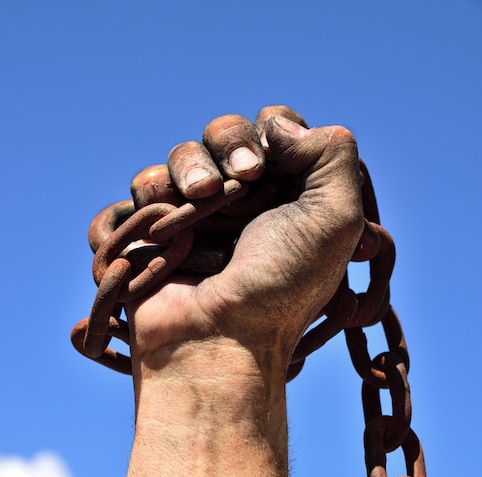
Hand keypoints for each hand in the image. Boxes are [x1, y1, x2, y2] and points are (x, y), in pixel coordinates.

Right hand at [127, 105, 363, 375]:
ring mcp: (198, 217)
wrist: (218, 338)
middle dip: (228, 143)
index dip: (269, 134)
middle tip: (238, 181)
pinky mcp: (156, 232)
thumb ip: (331, 152)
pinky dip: (152, 194)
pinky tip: (163, 222)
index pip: (275, 128)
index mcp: (288, 196)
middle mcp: (244, 203)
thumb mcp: (335, 218)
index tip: (268, 168)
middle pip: (225, 132)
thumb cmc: (280, 284)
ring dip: (187, 167)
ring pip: (183, 155)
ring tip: (199, 200)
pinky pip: (144, 187)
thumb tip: (278, 127)